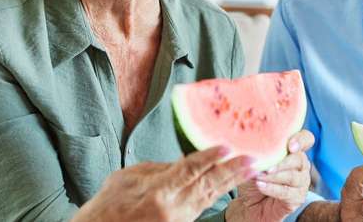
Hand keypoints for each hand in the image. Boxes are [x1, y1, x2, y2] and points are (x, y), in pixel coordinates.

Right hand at [73, 146, 253, 221]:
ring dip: (231, 181)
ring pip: (210, 197)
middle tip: (253, 159)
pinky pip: (203, 205)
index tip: (227, 146)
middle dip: (232, 171)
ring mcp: (178, 219)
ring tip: (250, 169)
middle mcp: (172, 208)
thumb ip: (160, 169)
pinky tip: (229, 182)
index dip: (209, 158)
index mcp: (158, 192)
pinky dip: (217, 192)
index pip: (189, 170)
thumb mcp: (130, 178)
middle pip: (208, 185)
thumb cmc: (109, 205)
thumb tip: (184, 161)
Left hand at [227, 130, 314, 221]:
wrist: (250, 203)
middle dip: (282, 163)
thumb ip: (252, 152)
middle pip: (299, 159)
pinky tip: (260, 186)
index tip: (290, 146)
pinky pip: (287, 192)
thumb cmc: (253, 176)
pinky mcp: (298, 198)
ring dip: (274, 176)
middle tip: (267, 168)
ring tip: (259, 177)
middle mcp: (301, 164)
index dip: (301, 140)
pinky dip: (272, 189)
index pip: (306, 139)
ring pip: (293, 177)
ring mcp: (301, 182)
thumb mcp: (250, 161)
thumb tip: (249, 150)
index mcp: (293, 150)